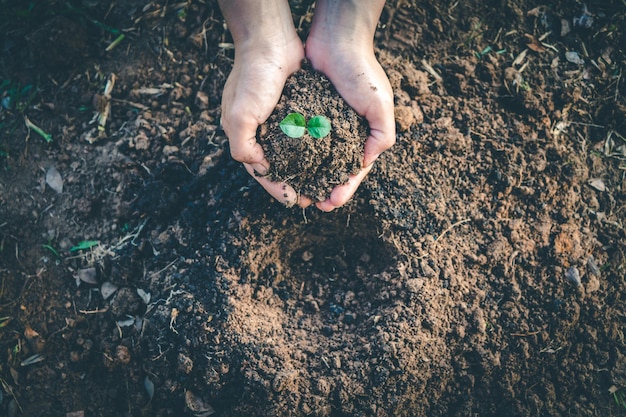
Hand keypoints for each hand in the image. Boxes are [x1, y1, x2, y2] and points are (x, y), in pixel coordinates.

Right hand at [218, 0, 308, 206]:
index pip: (261, 172)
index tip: (296, 201)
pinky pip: (304, 135)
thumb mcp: (240, 115)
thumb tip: (257, 168)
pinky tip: (328, 158)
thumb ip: (243, 145)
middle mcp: (260, 130)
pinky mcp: (294, 108)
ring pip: (294, 154)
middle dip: (295, 184)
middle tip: (313, 198)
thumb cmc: (252, 75)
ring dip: (306, 170)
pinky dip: (314, 149)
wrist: (270, 40)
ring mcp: (278, 120)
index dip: (278, 189)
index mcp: (243, 135)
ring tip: (323, 183)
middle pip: (278, 166)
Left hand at [305, 0, 394, 211]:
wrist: (336, 39)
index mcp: (364, 135)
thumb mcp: (380, 105)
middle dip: (324, 189)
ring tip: (297, 193)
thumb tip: (366, 163)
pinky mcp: (307, 114)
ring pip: (315, 159)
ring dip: (307, 177)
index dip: (344, 189)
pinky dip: (295, 155)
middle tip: (311, 205)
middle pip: (333, 170)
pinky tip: (285, 167)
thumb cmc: (361, 71)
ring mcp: (324, 125)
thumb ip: (381, 135)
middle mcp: (344, 133)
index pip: (354, 171)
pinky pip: (300, 140)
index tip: (331, 203)